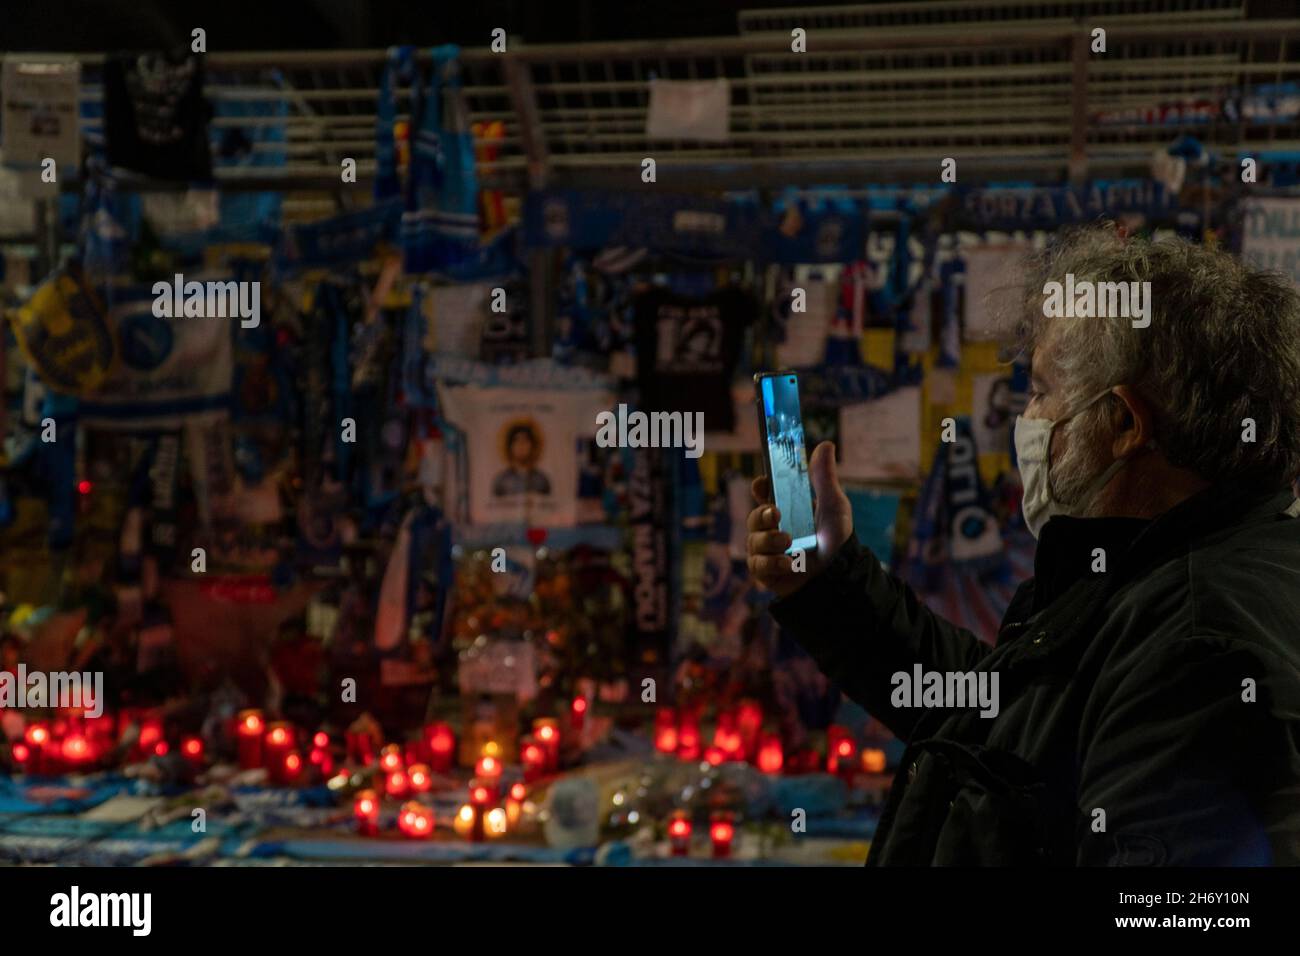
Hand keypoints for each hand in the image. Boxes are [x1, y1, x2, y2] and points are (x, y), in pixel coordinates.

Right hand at [747, 441, 853, 597]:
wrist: (841, 576)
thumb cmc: (836, 540)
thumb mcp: (833, 505)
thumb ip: (824, 477)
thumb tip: (826, 444)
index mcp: (787, 509)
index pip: (764, 494)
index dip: (760, 487)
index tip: (763, 484)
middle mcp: (773, 529)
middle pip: (754, 517)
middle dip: (762, 515)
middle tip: (776, 515)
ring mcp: (767, 551)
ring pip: (753, 541)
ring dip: (770, 541)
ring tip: (790, 543)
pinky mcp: (766, 573)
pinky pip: (757, 564)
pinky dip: (772, 563)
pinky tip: (789, 565)